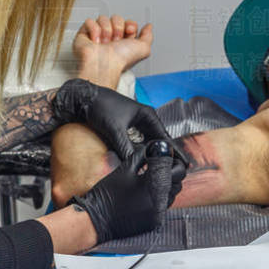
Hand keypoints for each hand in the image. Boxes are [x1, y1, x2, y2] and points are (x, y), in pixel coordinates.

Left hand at [52, 78, 172, 162]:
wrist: (84, 98)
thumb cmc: (101, 107)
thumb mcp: (115, 129)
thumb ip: (125, 147)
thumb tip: (133, 165)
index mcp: (148, 115)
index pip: (165, 137)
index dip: (175, 152)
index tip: (185, 163)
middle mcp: (145, 119)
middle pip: (160, 141)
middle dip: (168, 154)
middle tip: (179, 170)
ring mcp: (137, 124)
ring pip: (150, 143)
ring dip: (156, 154)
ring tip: (166, 168)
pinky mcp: (127, 129)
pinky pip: (139, 144)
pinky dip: (143, 152)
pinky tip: (146, 163)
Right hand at [70, 140, 184, 242]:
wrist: (96, 220)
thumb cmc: (106, 194)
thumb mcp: (125, 169)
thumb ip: (144, 155)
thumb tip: (156, 147)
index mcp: (153, 185)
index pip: (175, 166)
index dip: (170, 157)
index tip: (164, 152)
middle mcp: (160, 201)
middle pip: (179, 180)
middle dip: (172, 169)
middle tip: (161, 162)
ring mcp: (159, 213)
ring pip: (174, 192)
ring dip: (167, 183)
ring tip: (152, 177)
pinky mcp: (155, 222)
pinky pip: (165, 205)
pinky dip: (161, 196)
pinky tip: (147, 192)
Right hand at [72, 15, 152, 87]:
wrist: (104, 65)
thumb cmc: (121, 61)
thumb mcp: (143, 49)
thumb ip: (148, 36)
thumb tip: (148, 26)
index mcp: (124, 41)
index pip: (128, 22)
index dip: (130, 25)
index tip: (130, 32)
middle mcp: (111, 38)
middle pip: (116, 18)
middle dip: (118, 28)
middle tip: (115, 41)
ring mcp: (98, 35)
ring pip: (103, 18)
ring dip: (106, 30)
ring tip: (105, 43)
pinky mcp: (84, 34)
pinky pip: (90, 21)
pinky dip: (94, 30)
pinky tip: (96, 41)